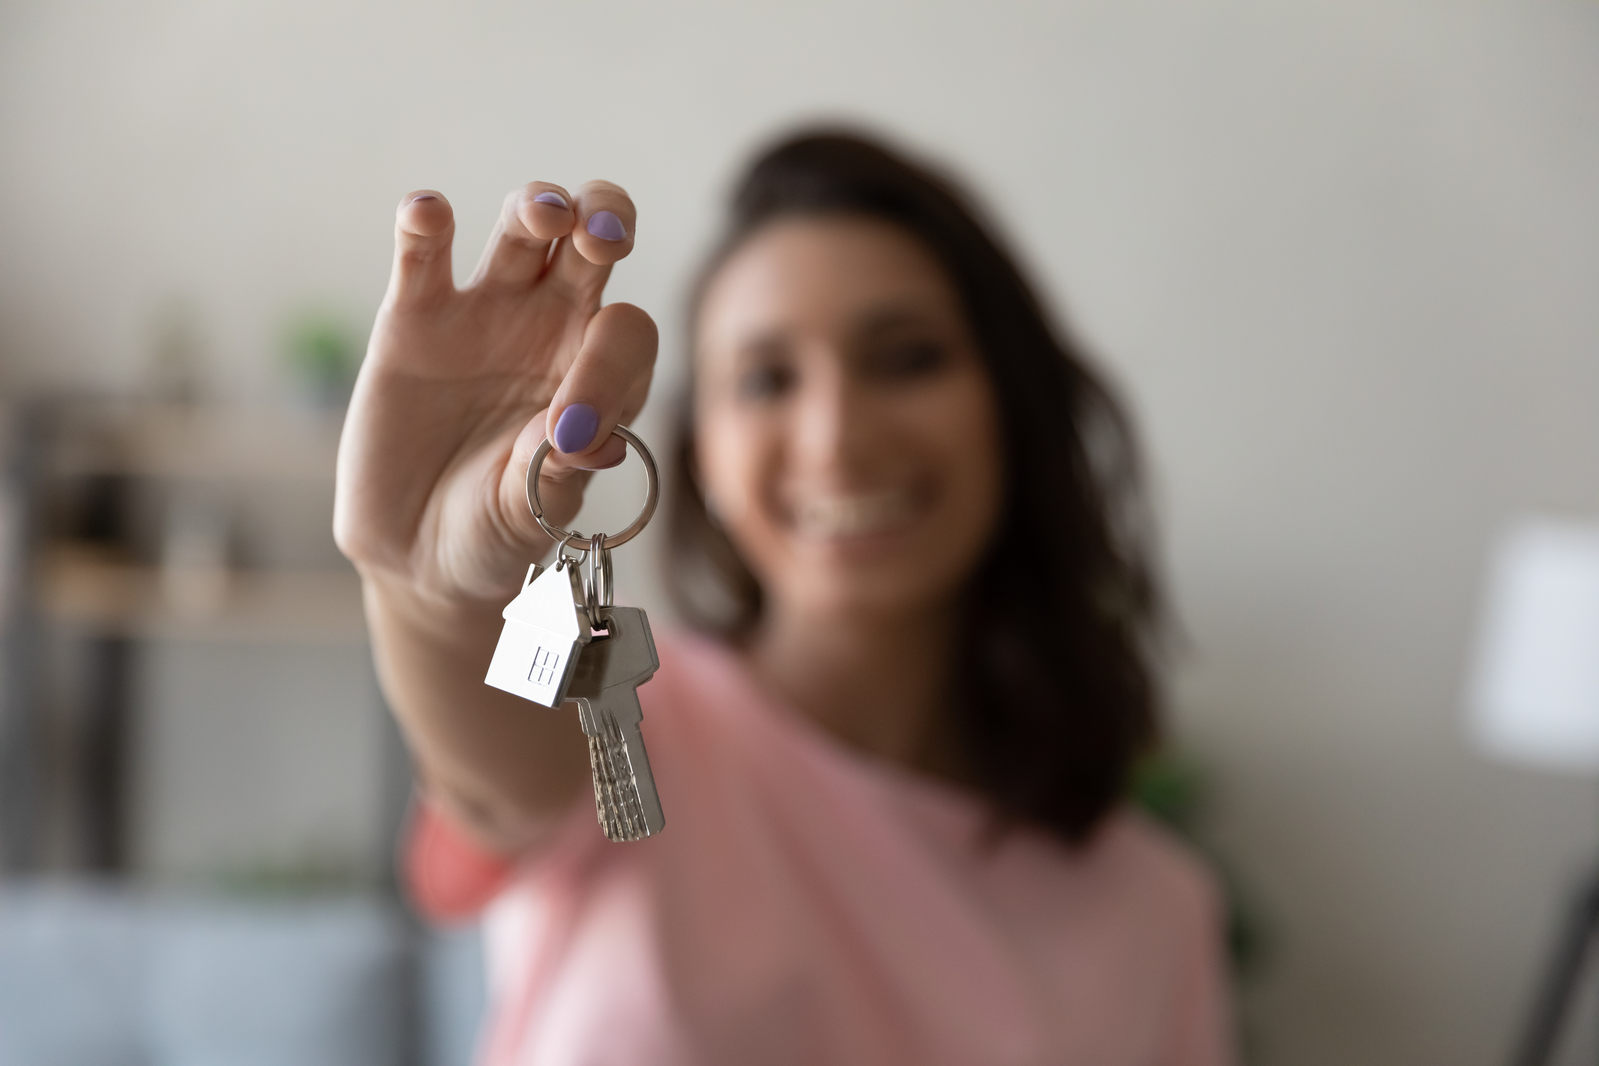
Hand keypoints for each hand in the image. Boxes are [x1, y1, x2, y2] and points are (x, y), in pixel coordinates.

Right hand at [334, 181, 656, 604]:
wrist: (420, 554)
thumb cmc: (496, 531)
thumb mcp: (534, 513)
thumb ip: (559, 471)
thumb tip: (586, 435)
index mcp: (601, 373)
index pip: (625, 333)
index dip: (611, 364)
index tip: (573, 429)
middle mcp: (552, 328)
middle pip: (591, 243)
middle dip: (606, 221)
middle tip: (603, 235)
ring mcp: (485, 314)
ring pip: (521, 231)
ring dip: (536, 207)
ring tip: (544, 214)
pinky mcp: (414, 317)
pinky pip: (423, 254)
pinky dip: (424, 223)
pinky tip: (427, 211)